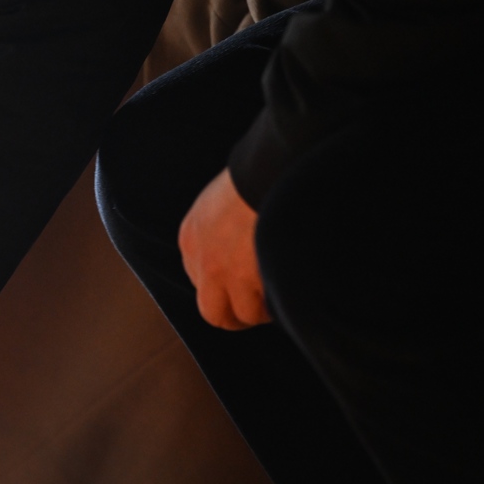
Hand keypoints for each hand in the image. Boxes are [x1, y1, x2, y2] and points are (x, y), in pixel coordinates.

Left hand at [179, 168, 270, 329]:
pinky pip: (265, 309)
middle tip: (261, 310)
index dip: (227, 288)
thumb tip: (238, 247)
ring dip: (263, 312)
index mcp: (191, 239)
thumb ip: (220, 227)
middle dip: (238, 316)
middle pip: (213, 313)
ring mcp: (225, 274)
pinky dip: (279, 306)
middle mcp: (202, 262)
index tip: (246, 285)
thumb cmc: (256, 176)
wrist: (270, 167)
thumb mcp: (220, 200)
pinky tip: (292, 292)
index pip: (201, 282)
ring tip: (283, 299)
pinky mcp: (250, 278)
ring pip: (241, 316)